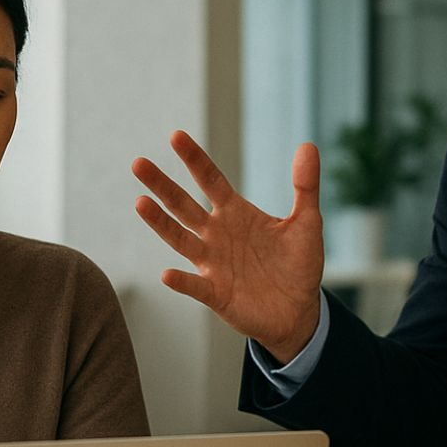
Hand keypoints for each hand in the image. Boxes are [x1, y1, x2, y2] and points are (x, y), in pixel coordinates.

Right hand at [132, 130, 325, 362]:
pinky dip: (182, 281)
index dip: (195, 160)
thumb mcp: (307, 222)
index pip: (210, 180)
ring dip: (160, 223)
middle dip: (162, 185)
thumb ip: (305, 186)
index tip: (176, 136)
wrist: (298, 311)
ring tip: (139, 203)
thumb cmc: (299, 265)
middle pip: (183, 205)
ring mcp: (213, 264)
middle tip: (139, 163)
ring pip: (180, 240)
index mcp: (236, 214)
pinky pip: (195, 287)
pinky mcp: (216, 294)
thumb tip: (308, 146)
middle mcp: (217, 235)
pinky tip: (167, 274)